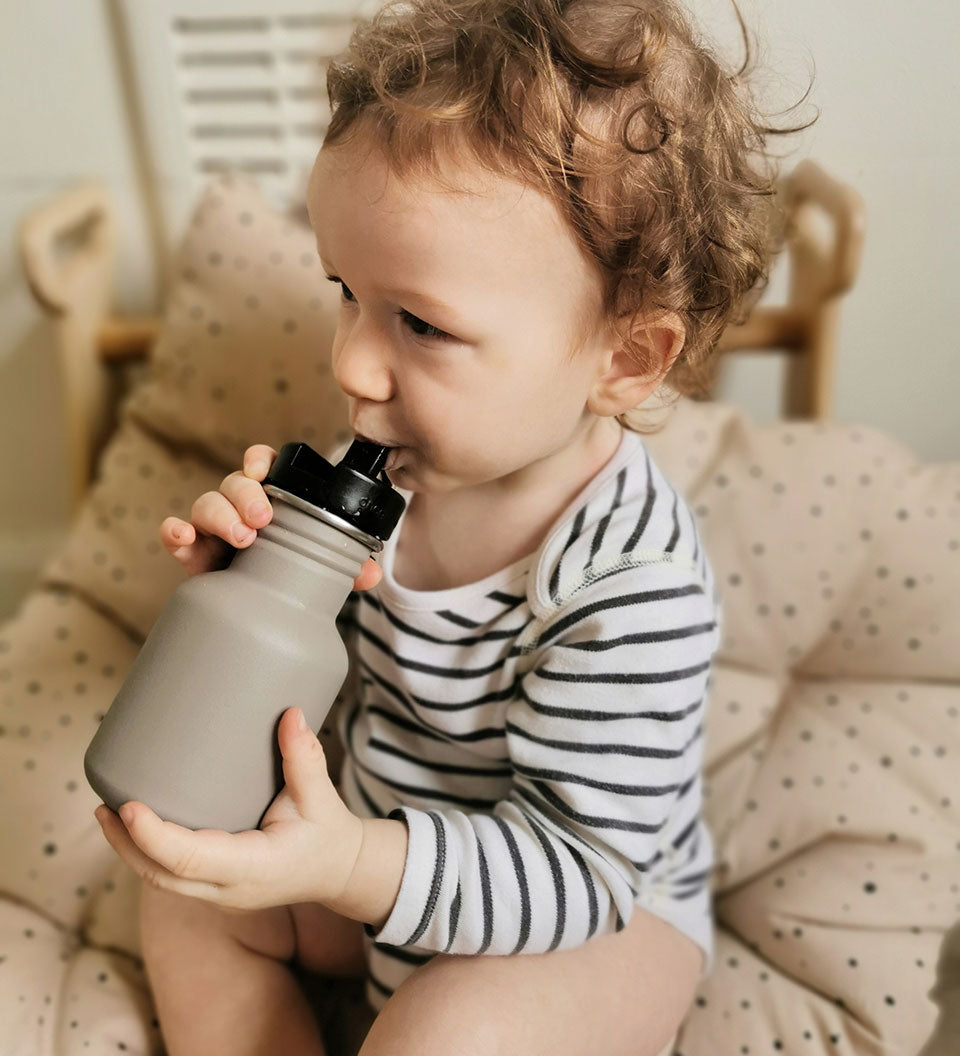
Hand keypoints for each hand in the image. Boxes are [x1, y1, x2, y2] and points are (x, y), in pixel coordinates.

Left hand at [94, 707, 365, 910]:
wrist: (341, 871)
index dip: (153, 836)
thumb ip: (305, 757)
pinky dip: (147, 854)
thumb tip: (291, 713)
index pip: (190, 860)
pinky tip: (135, 827)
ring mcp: (219, 893)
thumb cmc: (330, 834)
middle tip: (104, 805)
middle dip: (125, 844)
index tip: (128, 806)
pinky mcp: (215, 886)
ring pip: (160, 880)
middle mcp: (229, 888)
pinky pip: (172, 876)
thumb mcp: (322, 797)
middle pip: (161, 875)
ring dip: (130, 851)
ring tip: (107, 813)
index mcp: (254, 867)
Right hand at [160, 443, 381, 590]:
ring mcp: (213, 528)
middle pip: (235, 483)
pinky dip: (175, 531)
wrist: (256, 610)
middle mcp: (239, 507)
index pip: (262, 465)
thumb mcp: (316, 568)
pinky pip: (175, 533)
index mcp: (271, 499)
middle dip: (247, 495)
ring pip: (207, 504)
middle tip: (263, 519)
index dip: (259, 459)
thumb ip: (343, 565)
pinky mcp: (192, 552)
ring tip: (242, 537)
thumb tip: (370, 572)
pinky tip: (183, 535)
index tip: (262, 468)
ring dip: (222, 515)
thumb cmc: (286, 575)